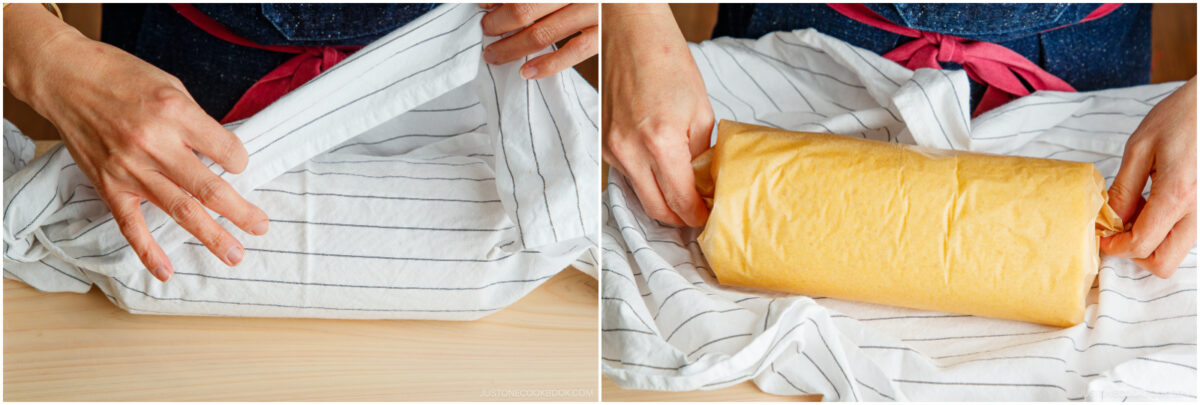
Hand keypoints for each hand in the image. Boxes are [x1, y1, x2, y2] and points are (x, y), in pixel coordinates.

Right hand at [3, 4, 268, 281]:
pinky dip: (148, 250)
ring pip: (179, 209)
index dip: (240, 161)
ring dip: (211, 235)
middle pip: (208, 187)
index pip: (226, 150)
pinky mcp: (108, 184)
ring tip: (234, 254)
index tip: (239, 164)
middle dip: (240, 211)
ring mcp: (130, 168)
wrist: (65, 77)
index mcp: (175, 114)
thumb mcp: (171, 86)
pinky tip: (166, 271)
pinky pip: (131, 224)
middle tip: (260, 226)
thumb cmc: (121, 76)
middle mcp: (154, 144)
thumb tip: (223, 154)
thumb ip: (196, 122)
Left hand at [480, 3, 597, 79]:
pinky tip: (527, 71)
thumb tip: (499, 1)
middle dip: (499, 23)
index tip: (483, 4)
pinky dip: (547, 64)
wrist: (640, 0)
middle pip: (526, 9)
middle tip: (485, 31)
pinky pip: (572, 52)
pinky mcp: (606, 34)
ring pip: (543, 33)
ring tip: (495, 54)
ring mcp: (594, 12)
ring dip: (513, 47)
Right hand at [601, 4, 712, 226]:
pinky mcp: (603, 144)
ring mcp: (611, 149)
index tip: (709, 217)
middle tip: (699, 213)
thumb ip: (701, 154)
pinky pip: (627, 175)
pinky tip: (662, 167)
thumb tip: (703, 184)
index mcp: (659, 142)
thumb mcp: (701, 111)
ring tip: (684, 188)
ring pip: (639, 194)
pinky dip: (646, 179)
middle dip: (680, 218)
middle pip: (655, 209)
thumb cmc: (668, 62)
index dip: (698, 216)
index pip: (680, 201)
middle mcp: (628, 150)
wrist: (632, 35)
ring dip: (662, 198)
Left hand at [1101, 77, 1196, 277]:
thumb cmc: (1180, 118)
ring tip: (1138, 209)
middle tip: (1119, 230)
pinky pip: (1187, 234)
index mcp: (1177, 195)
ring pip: (1178, 251)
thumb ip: (1123, 189)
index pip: (1142, 244)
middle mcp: (1199, 210)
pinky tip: (1155, 203)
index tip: (1102, 237)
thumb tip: (1110, 219)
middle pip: (1165, 262)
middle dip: (1136, 254)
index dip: (1116, 247)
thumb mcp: (1139, 149)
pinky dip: (1167, 230)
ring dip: (1152, 242)